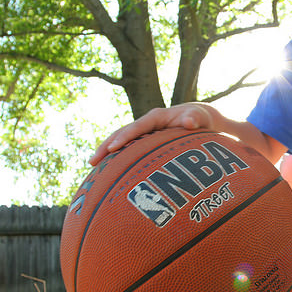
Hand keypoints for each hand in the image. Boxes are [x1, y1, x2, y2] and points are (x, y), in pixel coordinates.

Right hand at [88, 103, 217, 165]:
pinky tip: (109, 175)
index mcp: (155, 117)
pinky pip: (129, 151)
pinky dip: (119, 160)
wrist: (199, 119)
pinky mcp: (145, 143)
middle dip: (106, 147)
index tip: (112, 149)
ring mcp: (144, 134)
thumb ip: (194, 119)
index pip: (136, 127)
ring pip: (122, 143)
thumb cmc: (199, 118)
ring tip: (93, 169)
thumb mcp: (198, 117)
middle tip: (92, 162)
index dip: (123, 138)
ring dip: (108, 154)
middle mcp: (146, 125)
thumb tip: (190, 122)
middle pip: (121, 134)